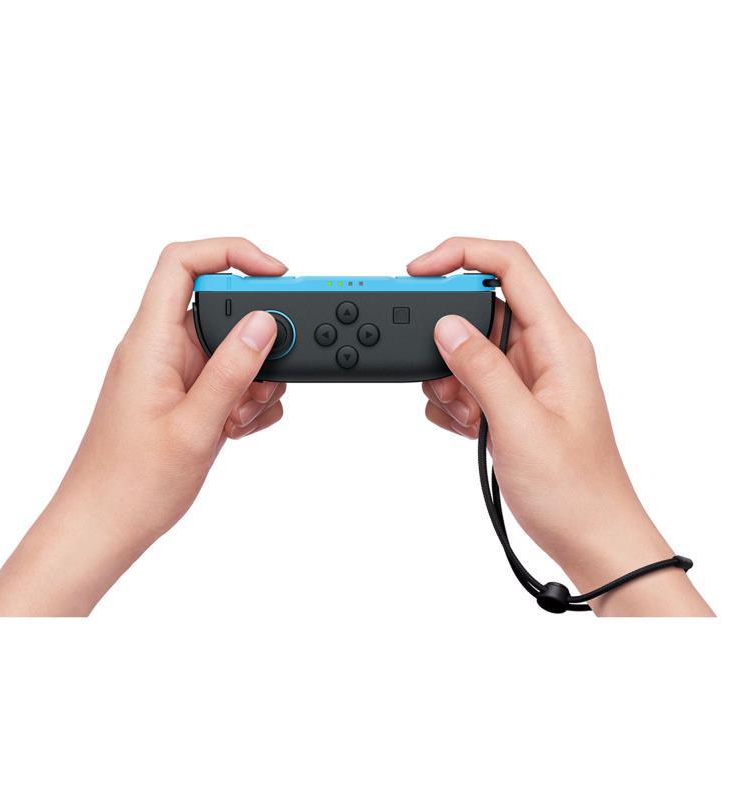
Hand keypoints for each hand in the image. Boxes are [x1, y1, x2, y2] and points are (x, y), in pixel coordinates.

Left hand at [0, 238, 287, 615]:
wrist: (105, 526)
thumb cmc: (131, 483)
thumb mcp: (196, 426)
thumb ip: (232, 370)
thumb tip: (265, 323)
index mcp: (151, 342)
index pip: (183, 262)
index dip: (231, 252)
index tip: (275, 273)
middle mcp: (161, 349)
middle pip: (219, 306)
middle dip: (256, 337)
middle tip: (269, 374)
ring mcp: (173, 374)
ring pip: (230, 347)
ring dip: (252, 377)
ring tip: (242, 416)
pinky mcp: (184, 397)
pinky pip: (226, 378)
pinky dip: (244, 399)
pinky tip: (237, 429)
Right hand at [411, 237, 712, 615]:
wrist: (590, 537)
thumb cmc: (574, 488)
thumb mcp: (520, 425)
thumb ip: (481, 368)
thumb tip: (446, 325)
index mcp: (558, 341)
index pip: (510, 265)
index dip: (460, 254)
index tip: (417, 271)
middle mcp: (542, 351)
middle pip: (478, 308)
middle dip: (446, 340)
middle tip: (442, 379)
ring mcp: (524, 377)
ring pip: (466, 348)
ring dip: (450, 380)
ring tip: (468, 418)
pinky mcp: (510, 401)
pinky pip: (466, 381)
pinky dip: (453, 402)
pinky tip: (469, 431)